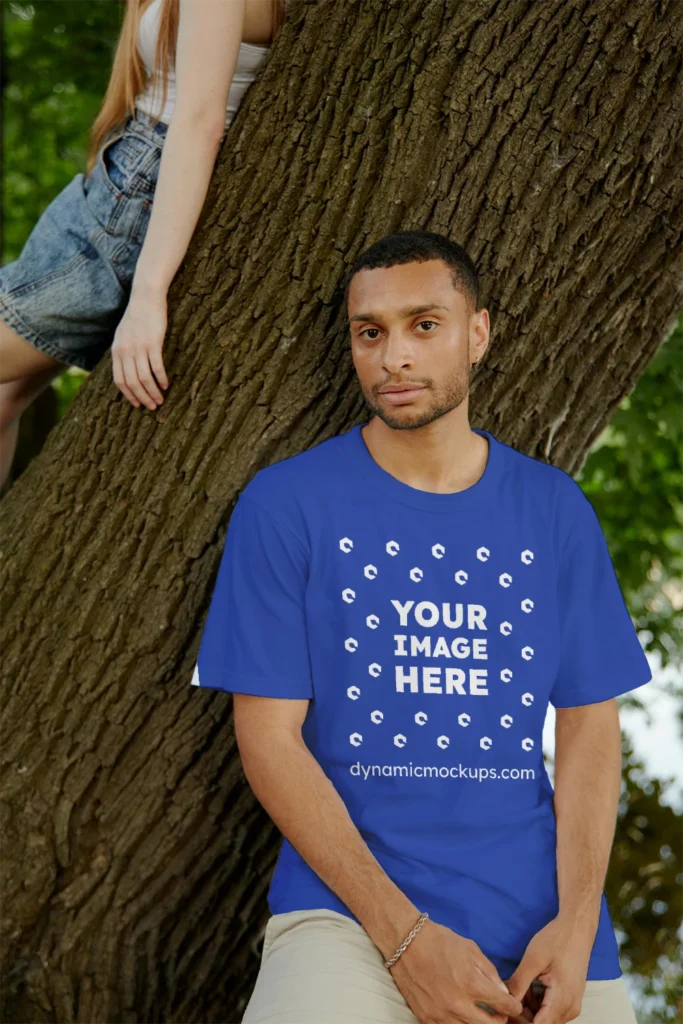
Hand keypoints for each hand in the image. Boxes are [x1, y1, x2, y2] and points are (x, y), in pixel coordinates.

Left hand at [112, 288, 168, 409]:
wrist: (145, 297)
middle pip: (132, 382)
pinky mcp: (152, 343)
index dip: (128, 395)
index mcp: (117, 351)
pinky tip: (166, 385)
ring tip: (161, 400)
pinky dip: (161, 379)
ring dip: (152, 392)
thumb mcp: (123, 335)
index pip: (119, 381)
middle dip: (142, 398)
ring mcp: (138, 347)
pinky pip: (156, 367)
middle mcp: (125, 351)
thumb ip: (123, 352)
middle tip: (152, 407)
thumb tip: (128, 370)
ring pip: (144, 378)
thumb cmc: (137, 317)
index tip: (137, 404)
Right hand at [390, 918, 524, 1022]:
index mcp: (472, 984)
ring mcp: (441, 1014)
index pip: (503, 1005)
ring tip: (481, 1015)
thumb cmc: (440, 941)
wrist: (406, 942)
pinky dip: (458, 1023)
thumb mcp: (471, 949)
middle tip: (500, 1013)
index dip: (513, 1006)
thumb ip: (490, 973)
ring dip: (479, 1023)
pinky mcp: (426, 1018)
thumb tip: (502, 992)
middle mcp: (458, 1004)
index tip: (514, 1005)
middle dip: (500, 1020)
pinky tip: (461, 1014)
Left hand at [503, 915, 593, 1022]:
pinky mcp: (570, 999)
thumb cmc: (557, 940)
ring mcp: (571, 1005)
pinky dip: (537, 1005)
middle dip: (522, 1017)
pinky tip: (526, 989)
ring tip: (515, 991)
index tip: (505, 1012)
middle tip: (505, 1000)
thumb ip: (519, 984)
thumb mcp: (533, 959)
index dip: (519, 1021)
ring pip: (545, 1019)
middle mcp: (570, 1008)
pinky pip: (551, 1011)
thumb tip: (505, 1002)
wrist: (577, 928)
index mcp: (562, 1000)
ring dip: (528, 1011)